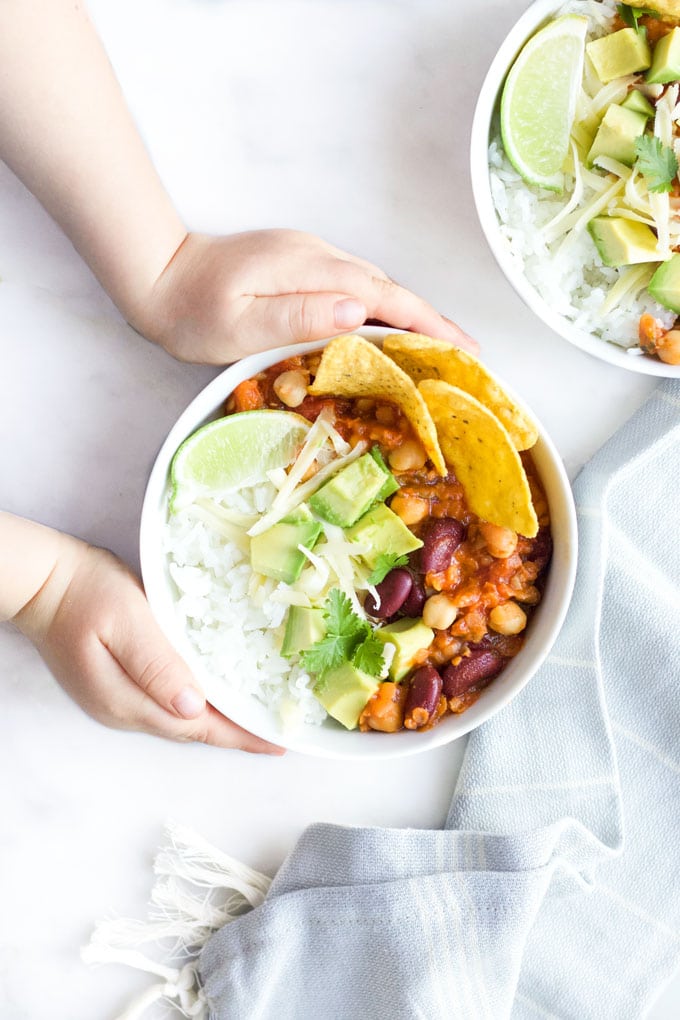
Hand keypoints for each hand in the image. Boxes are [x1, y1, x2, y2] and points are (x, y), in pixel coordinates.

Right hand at [12, 528, 281, 752]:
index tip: (277, 745)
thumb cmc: (86, 592)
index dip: (240, 737)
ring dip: (216, 722)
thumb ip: (158, 664)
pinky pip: (165, 705)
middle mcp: (123, 711)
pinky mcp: (114, 687)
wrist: (43, 583)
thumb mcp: (128, 620)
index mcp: (129, 699)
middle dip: (235, 735)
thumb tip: (194, 706)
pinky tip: (213, 694)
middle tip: (276, 733)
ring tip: (254, 717)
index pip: (198, 728)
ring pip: (178, 721)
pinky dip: (195, 706)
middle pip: (191, 731)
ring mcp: (116, 702)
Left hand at [135, 229, 477, 363]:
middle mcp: (318, 256)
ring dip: (409, 317)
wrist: (157, 274)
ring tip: (439, 352)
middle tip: (465, 361)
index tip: (465, 350)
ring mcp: (310, 256)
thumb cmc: (192, 310)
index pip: (385, 298)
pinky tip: (388, 333)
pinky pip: (354, 288)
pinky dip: (381, 310)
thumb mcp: (239, 324)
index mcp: (309, 269)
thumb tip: (359, 312)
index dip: (429, 324)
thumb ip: (298, 317)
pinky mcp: (300, 263)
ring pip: (374, 287)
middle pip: (389, 290)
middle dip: (432, 322)